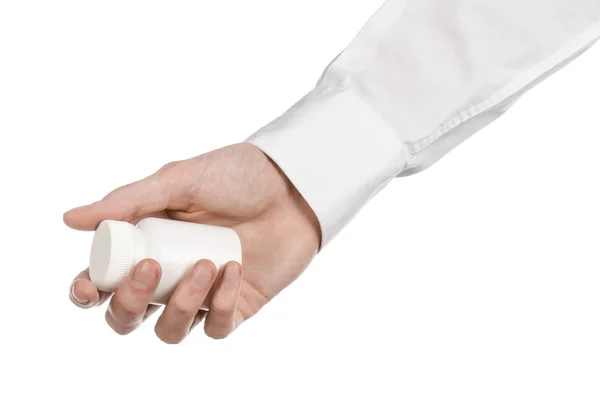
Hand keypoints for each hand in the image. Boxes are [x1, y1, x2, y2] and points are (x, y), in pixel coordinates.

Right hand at [64, 143, 320, 342]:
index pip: (104, 281)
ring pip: (169, 330)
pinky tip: (232, 271)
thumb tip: (70, 220)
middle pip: (128, 316)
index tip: (89, 286)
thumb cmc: (237, 176)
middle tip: (150, 269)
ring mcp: (203, 293)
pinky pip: (216, 326)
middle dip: (128, 304)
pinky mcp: (237, 305)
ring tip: (206, 264)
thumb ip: (128, 201)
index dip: (88, 292)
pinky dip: (220, 305)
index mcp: (147, 243)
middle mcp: (170, 274)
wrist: (294, 186)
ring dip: (179, 305)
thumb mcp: (180, 179)